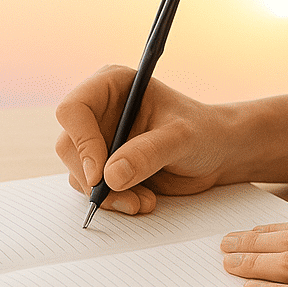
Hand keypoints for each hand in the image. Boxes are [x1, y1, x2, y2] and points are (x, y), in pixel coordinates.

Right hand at [54, 65, 236, 214]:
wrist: (217, 154)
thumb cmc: (203, 132)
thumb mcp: (180, 138)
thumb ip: (147, 153)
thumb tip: (109, 176)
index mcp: (111, 85)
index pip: (74, 110)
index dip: (81, 142)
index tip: (99, 175)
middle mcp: (99, 111)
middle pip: (69, 146)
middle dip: (94, 178)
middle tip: (125, 197)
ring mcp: (100, 140)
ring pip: (78, 172)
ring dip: (108, 194)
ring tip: (144, 201)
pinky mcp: (106, 167)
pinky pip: (93, 189)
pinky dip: (114, 201)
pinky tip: (143, 201)